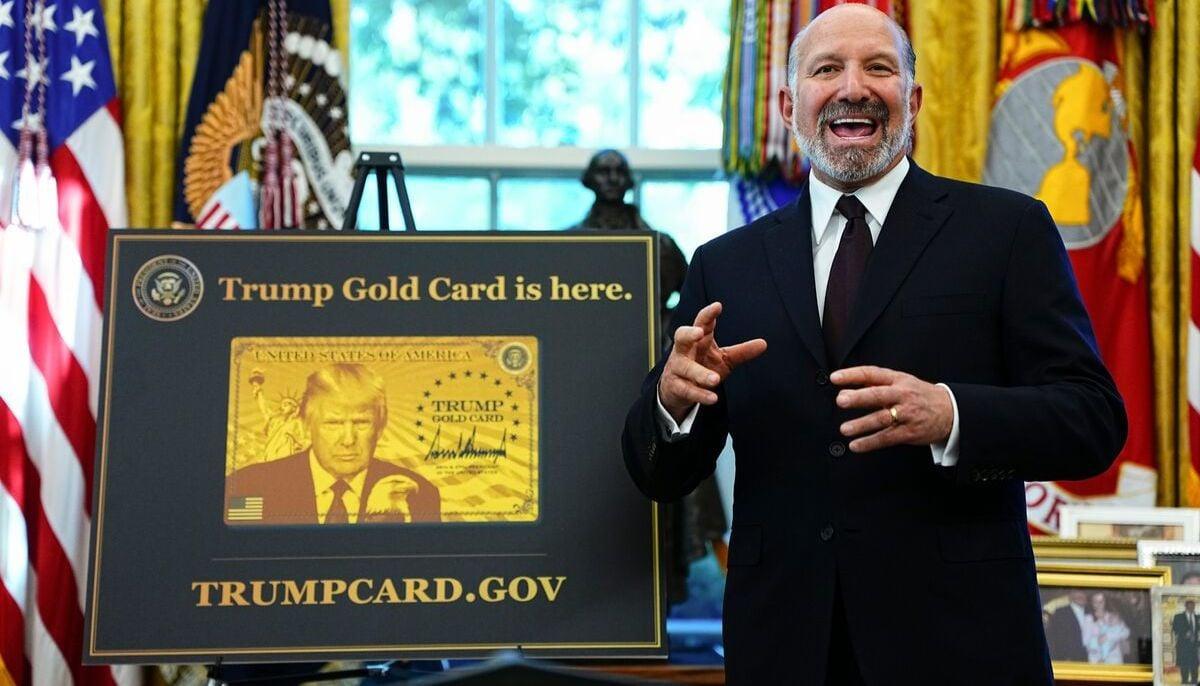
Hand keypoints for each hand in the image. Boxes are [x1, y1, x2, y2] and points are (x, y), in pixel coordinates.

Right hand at [657, 302, 766, 422]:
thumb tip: (764, 343)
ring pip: (686, 368)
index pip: (701, 323)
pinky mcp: (676, 387)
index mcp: (698, 340)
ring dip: (700, 373)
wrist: (676, 390)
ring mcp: (677, 368)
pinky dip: (700, 394)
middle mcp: (684, 351)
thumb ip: (742, 351)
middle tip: (699, 332)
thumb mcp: (723, 358)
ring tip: (715, 379)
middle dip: (689, 334)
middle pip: (681, 337)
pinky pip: (687, 390)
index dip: (708, 315)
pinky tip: (712, 398)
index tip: (718, 306)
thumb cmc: (701, 366)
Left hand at [831, 366, 952, 452]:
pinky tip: (856, 445)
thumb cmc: (918, 395)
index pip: (872, 373)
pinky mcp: (909, 432)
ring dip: (861, 425)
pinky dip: (870, 443)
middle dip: (858, 398)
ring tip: (845, 429)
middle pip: (878, 395)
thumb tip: (844, 390)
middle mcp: (902, 395)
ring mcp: (906, 414)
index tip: (835, 378)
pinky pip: (887, 438)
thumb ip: (875, 385)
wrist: (950, 411)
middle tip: (841, 401)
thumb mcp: (901, 382)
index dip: (853, 375)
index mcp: (897, 379)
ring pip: (881, 419)